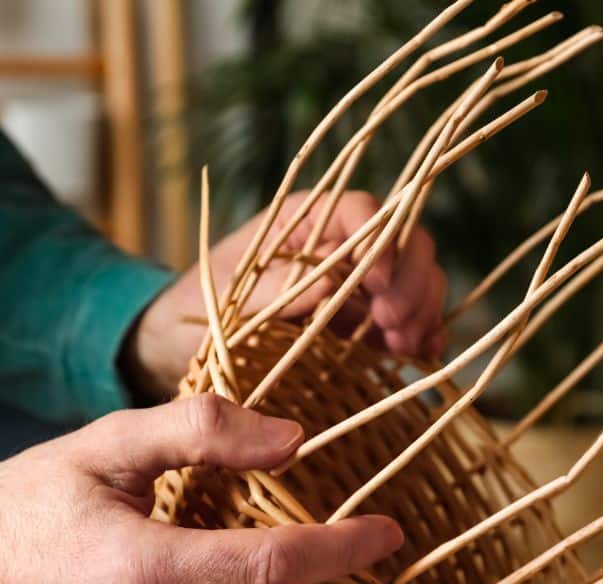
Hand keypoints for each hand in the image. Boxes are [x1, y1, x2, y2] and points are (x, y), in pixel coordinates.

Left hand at [127, 191, 447, 398]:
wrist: (178, 347)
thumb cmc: (194, 312)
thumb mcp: (225, 300)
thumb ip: (277, 288)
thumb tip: (332, 282)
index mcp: (305, 219)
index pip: (363, 211)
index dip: (382, 243)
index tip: (378, 288)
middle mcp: (339, 243)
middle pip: (403, 241)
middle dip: (409, 281)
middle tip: (393, 324)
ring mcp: (356, 282)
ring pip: (414, 277)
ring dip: (420, 309)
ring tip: (405, 346)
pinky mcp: (363, 321)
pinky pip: (407, 317)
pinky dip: (422, 333)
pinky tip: (424, 353)